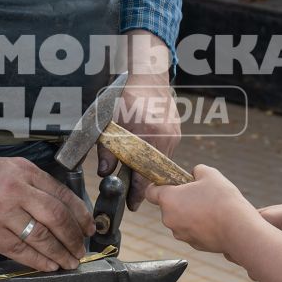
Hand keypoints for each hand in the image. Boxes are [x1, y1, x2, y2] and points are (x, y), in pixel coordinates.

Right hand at [0, 151, 94, 270]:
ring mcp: (0, 212)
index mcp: (24, 172)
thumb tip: (66, 213)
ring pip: (40, 237)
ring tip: (69, 262)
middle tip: (81, 250)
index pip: (62, 195)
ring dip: (59, 253)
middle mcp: (14, 190)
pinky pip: (20, 250)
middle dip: (73, 237)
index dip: (80, 215)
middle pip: (56, 217)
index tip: (88, 229)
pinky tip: (48, 265)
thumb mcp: (8, 171)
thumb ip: (34, 186)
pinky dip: (38, 260)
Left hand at [97, 69, 180, 210]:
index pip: (144, 174)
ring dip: (149, 171)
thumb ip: (107, 149)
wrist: (148, 77)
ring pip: (160, 163)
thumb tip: (104, 173)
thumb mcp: (110, 122)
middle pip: (155, 172)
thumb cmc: (126, 97)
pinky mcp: (177, 132)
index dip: (137, 192)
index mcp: (148, 134)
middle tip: (134, 198)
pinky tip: (145, 158)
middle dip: (143, 186)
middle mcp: (165, 137)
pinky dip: (154, 158)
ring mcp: (174, 134)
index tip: (132, 205)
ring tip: (137, 178)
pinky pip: (166, 153)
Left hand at [145, 164, 260, 256]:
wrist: (238, 229)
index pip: (150, 192)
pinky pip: (192, 231)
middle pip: (168, 206)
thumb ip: (197, 170)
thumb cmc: (222, 199)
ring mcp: (180, 234)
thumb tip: (194, 173)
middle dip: (180, 200)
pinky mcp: (192, 244)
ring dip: (190, 214)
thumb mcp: (210, 174)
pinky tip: (215, 221)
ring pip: (180, 220)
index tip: (169, 183)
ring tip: (210, 208)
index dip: (158, 186)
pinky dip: (199, 226)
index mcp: (168, 200)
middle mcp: (169, 219)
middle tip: (199, 194)